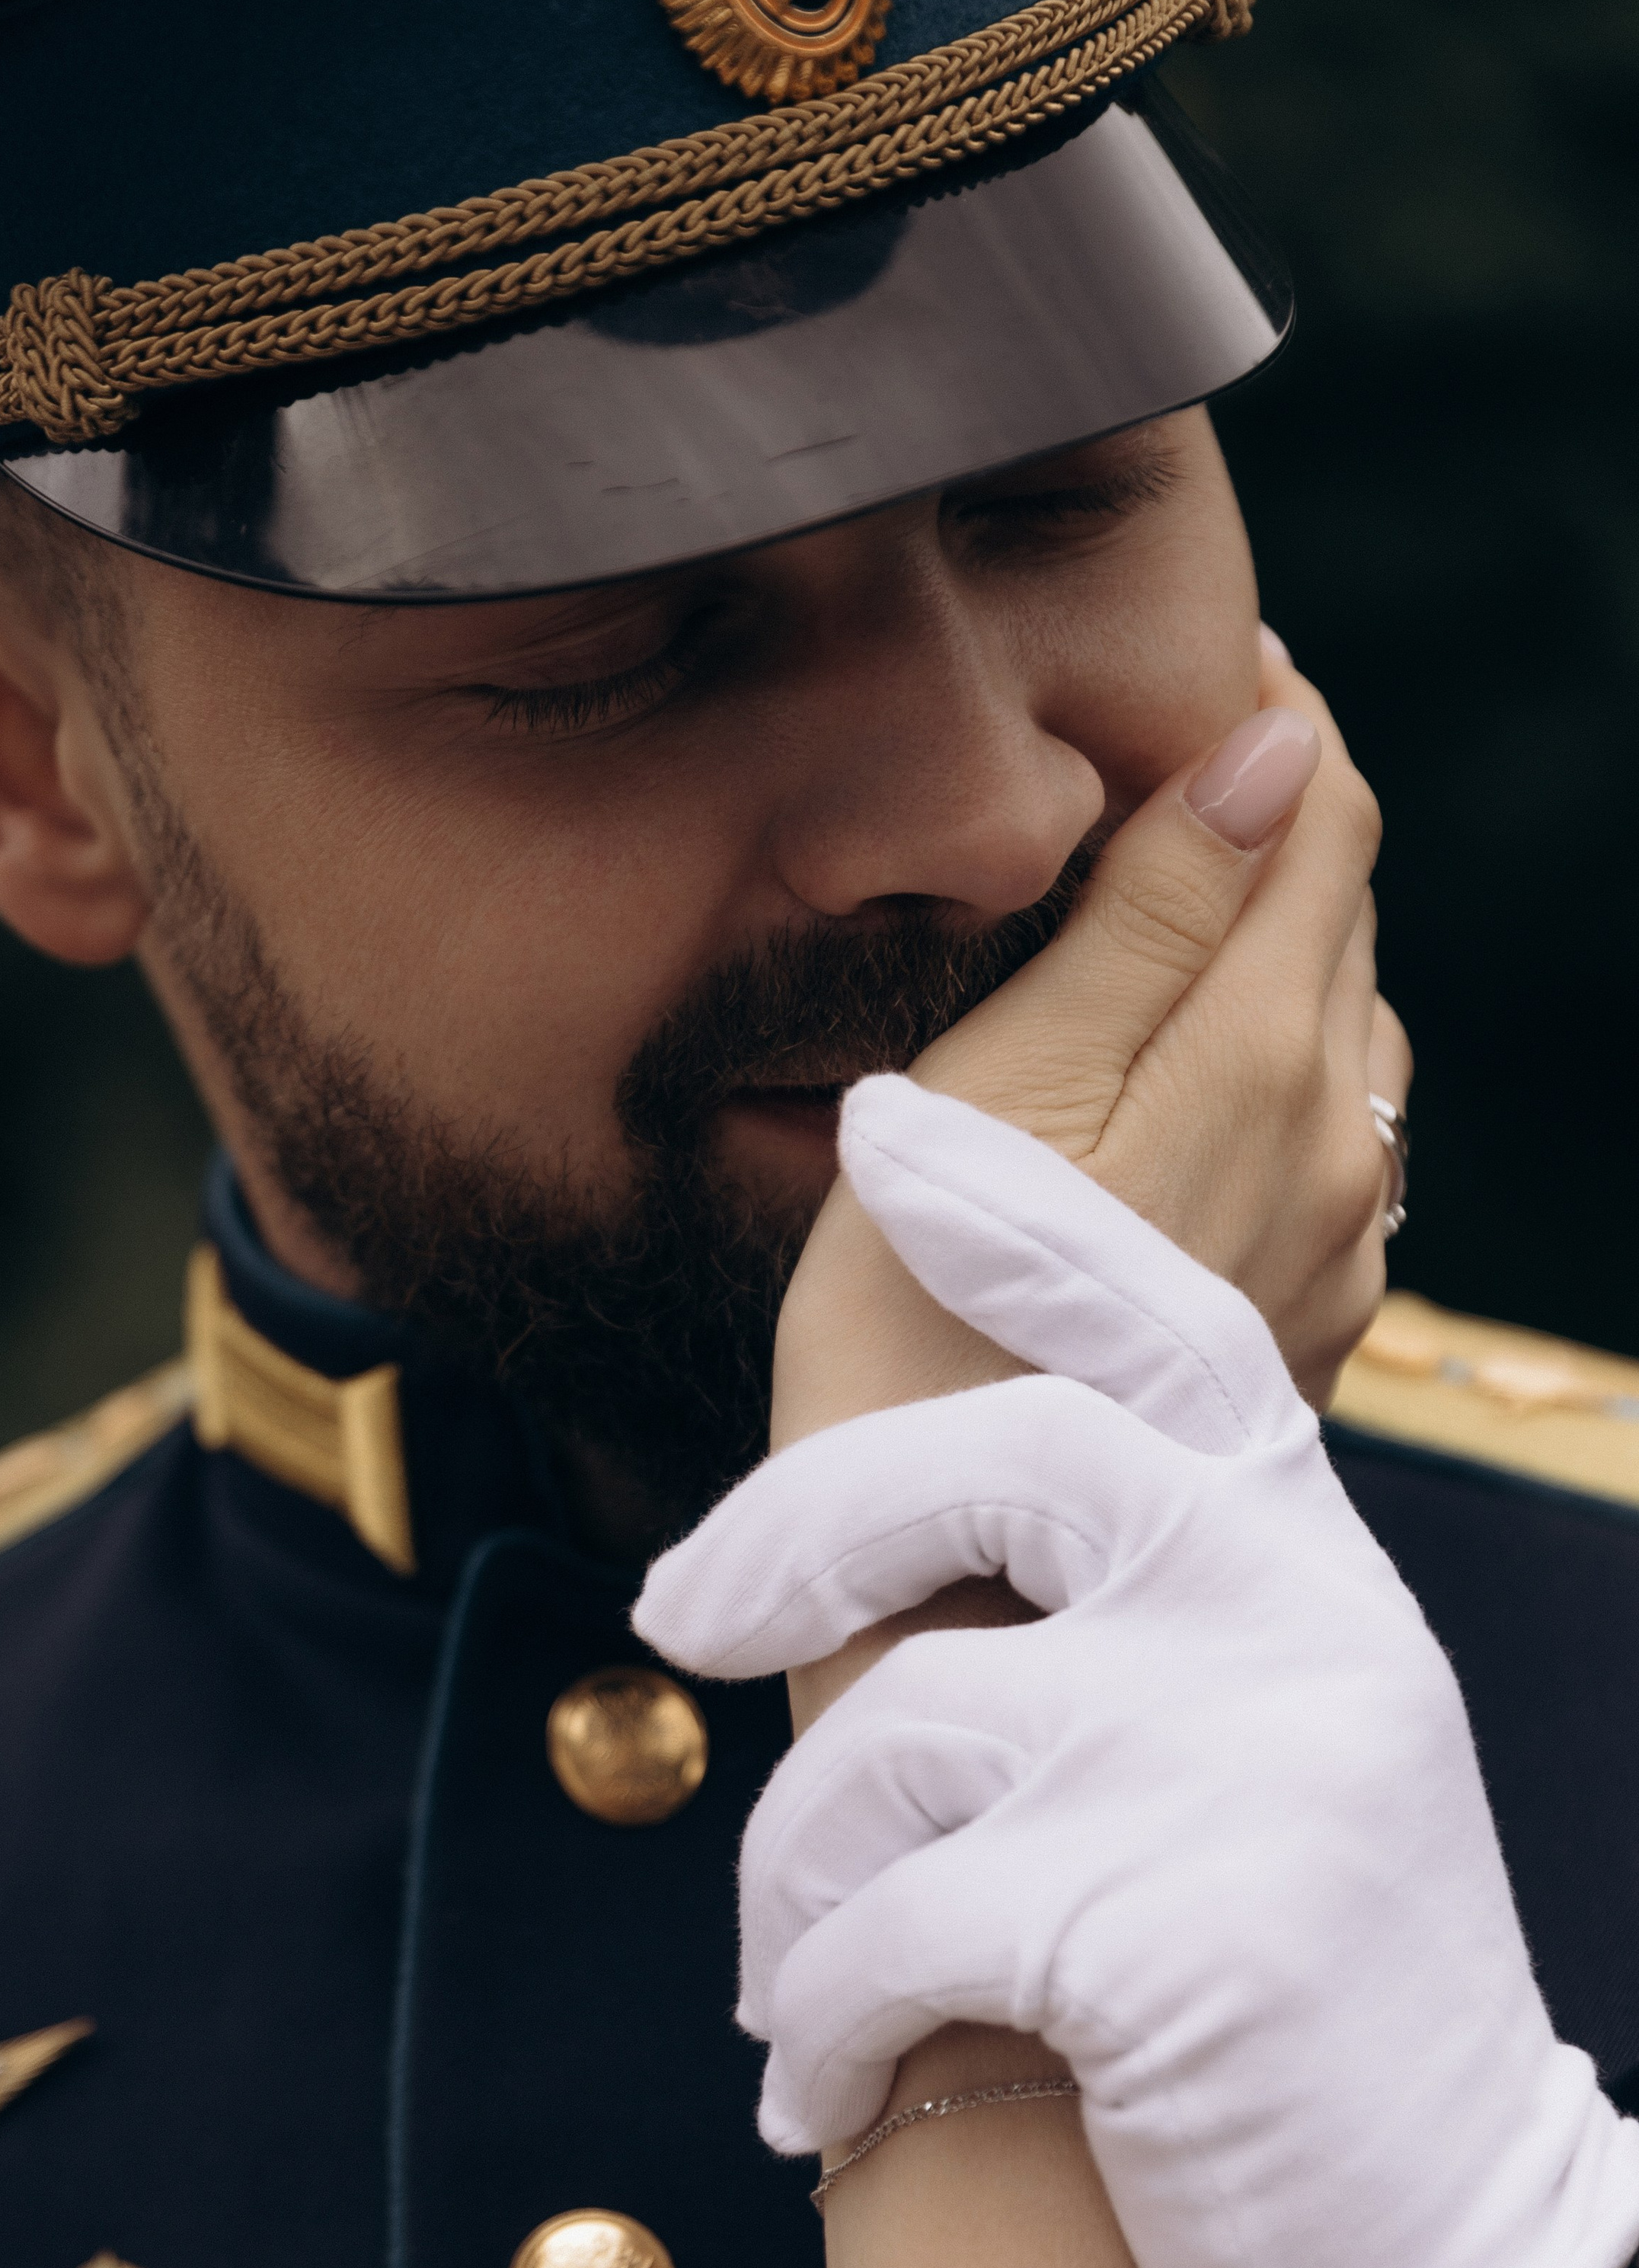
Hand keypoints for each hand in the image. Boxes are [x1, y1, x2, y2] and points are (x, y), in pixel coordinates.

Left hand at [636, 1081, 1638, 2267]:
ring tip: (799, 1985)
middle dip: (790, 1535)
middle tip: (676, 1610)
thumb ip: (1134, 1604)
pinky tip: (829, 2089)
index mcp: (1302, 1556)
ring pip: (892, 1733)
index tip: (878, 1130)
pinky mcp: (1173, 1935)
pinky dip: (823, 2019)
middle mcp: (1291, 1619)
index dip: (1018, 1219)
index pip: (1160, 1324)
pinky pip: (891, 1929)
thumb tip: (876, 1528)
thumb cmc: (1287, 1975)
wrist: (1432, 2249)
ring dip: (793, 1883)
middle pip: (981, 1464)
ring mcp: (1242, 1761)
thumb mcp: (1253, 1730)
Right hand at [773, 634, 1407, 1479]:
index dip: (1270, 725)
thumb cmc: (922, 1328)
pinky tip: (1164, 1104)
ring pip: (1340, 1033)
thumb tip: (1271, 752)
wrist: (950, 1591)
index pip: (1325, 816)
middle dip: (1267, 830)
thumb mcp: (1004, 1085)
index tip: (1195, 675)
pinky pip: (1326, 1147)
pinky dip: (1264, 1077)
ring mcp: (1341, 1250)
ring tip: (1142, 941)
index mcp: (1267, 1059)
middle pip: (1343, 916)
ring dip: (1267, 957)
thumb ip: (1149, 914)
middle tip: (1148, 785)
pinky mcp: (1309, 1327)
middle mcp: (1344, 1149)